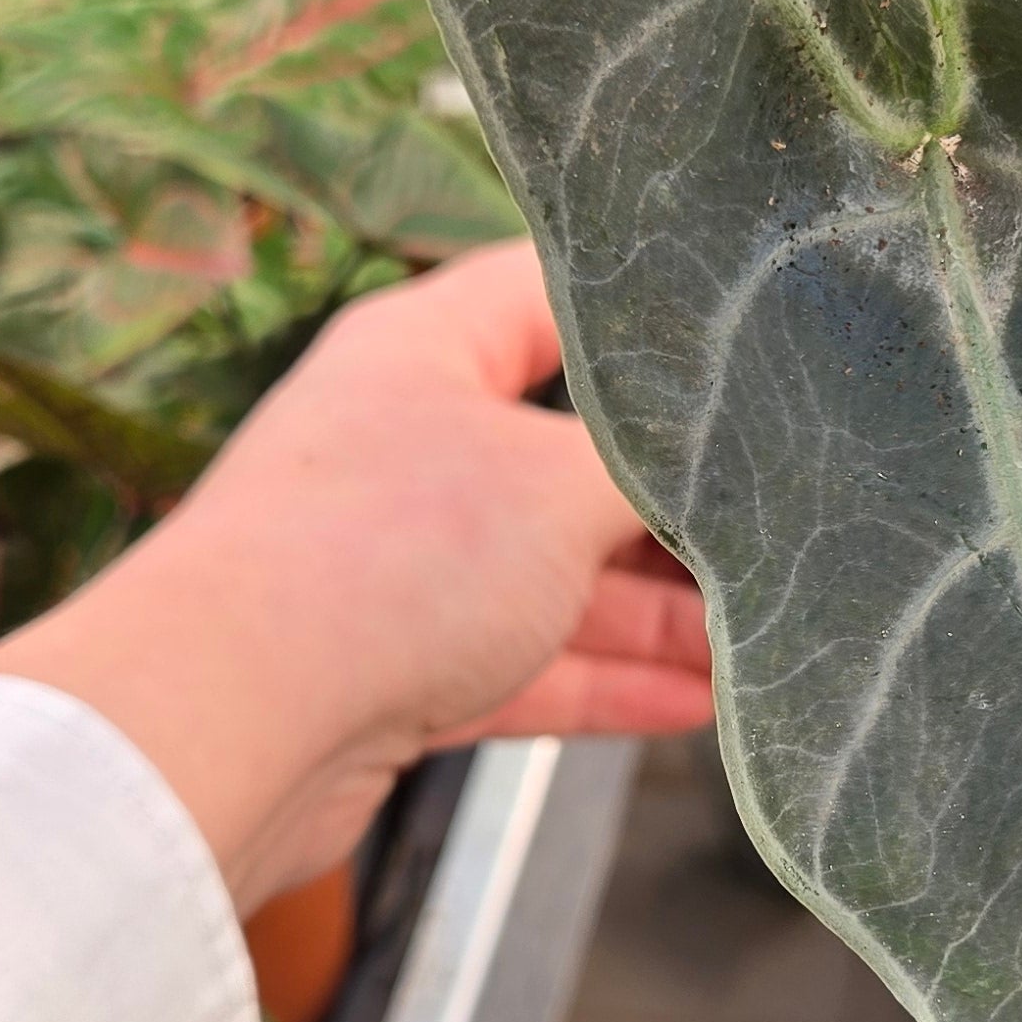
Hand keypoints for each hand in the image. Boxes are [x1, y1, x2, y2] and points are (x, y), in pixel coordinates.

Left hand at [0, 244, 711, 911]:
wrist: (223, 726)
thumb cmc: (382, 561)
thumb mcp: (559, 485)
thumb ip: (657, 469)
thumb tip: (730, 465)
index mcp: (427, 348)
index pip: (562, 295)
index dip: (661, 316)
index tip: (765, 344)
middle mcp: (410, 442)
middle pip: (575, 451)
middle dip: (682, 500)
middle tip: (798, 525)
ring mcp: (402, 560)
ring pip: (559, 570)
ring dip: (664, 607)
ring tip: (774, 632)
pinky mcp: (396, 669)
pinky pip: (530, 662)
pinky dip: (612, 680)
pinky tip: (704, 702)